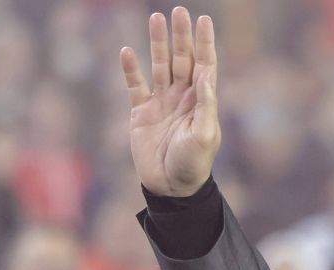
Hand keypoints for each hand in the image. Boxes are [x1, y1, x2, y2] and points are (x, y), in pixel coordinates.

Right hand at [120, 7, 218, 196]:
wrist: (170, 187)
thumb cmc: (193, 165)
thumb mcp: (205, 137)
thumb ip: (207, 106)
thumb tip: (207, 75)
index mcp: (202, 102)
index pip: (204, 65)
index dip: (204, 42)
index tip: (204, 19)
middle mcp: (183, 98)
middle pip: (182, 59)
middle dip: (181, 36)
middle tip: (179, 11)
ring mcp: (161, 103)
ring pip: (159, 66)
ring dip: (158, 43)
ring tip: (155, 18)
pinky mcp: (140, 112)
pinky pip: (135, 85)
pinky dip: (130, 69)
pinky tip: (127, 50)